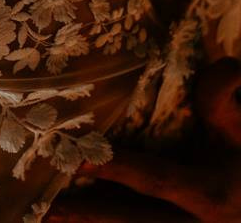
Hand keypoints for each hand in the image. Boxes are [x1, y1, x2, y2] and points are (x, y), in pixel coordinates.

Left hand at [49, 57, 240, 221]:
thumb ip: (222, 97)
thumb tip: (224, 64)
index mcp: (210, 194)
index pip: (157, 180)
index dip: (119, 169)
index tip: (79, 159)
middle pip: (135, 222)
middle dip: (91, 215)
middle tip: (48, 211)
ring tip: (48, 220)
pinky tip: (75, 221)